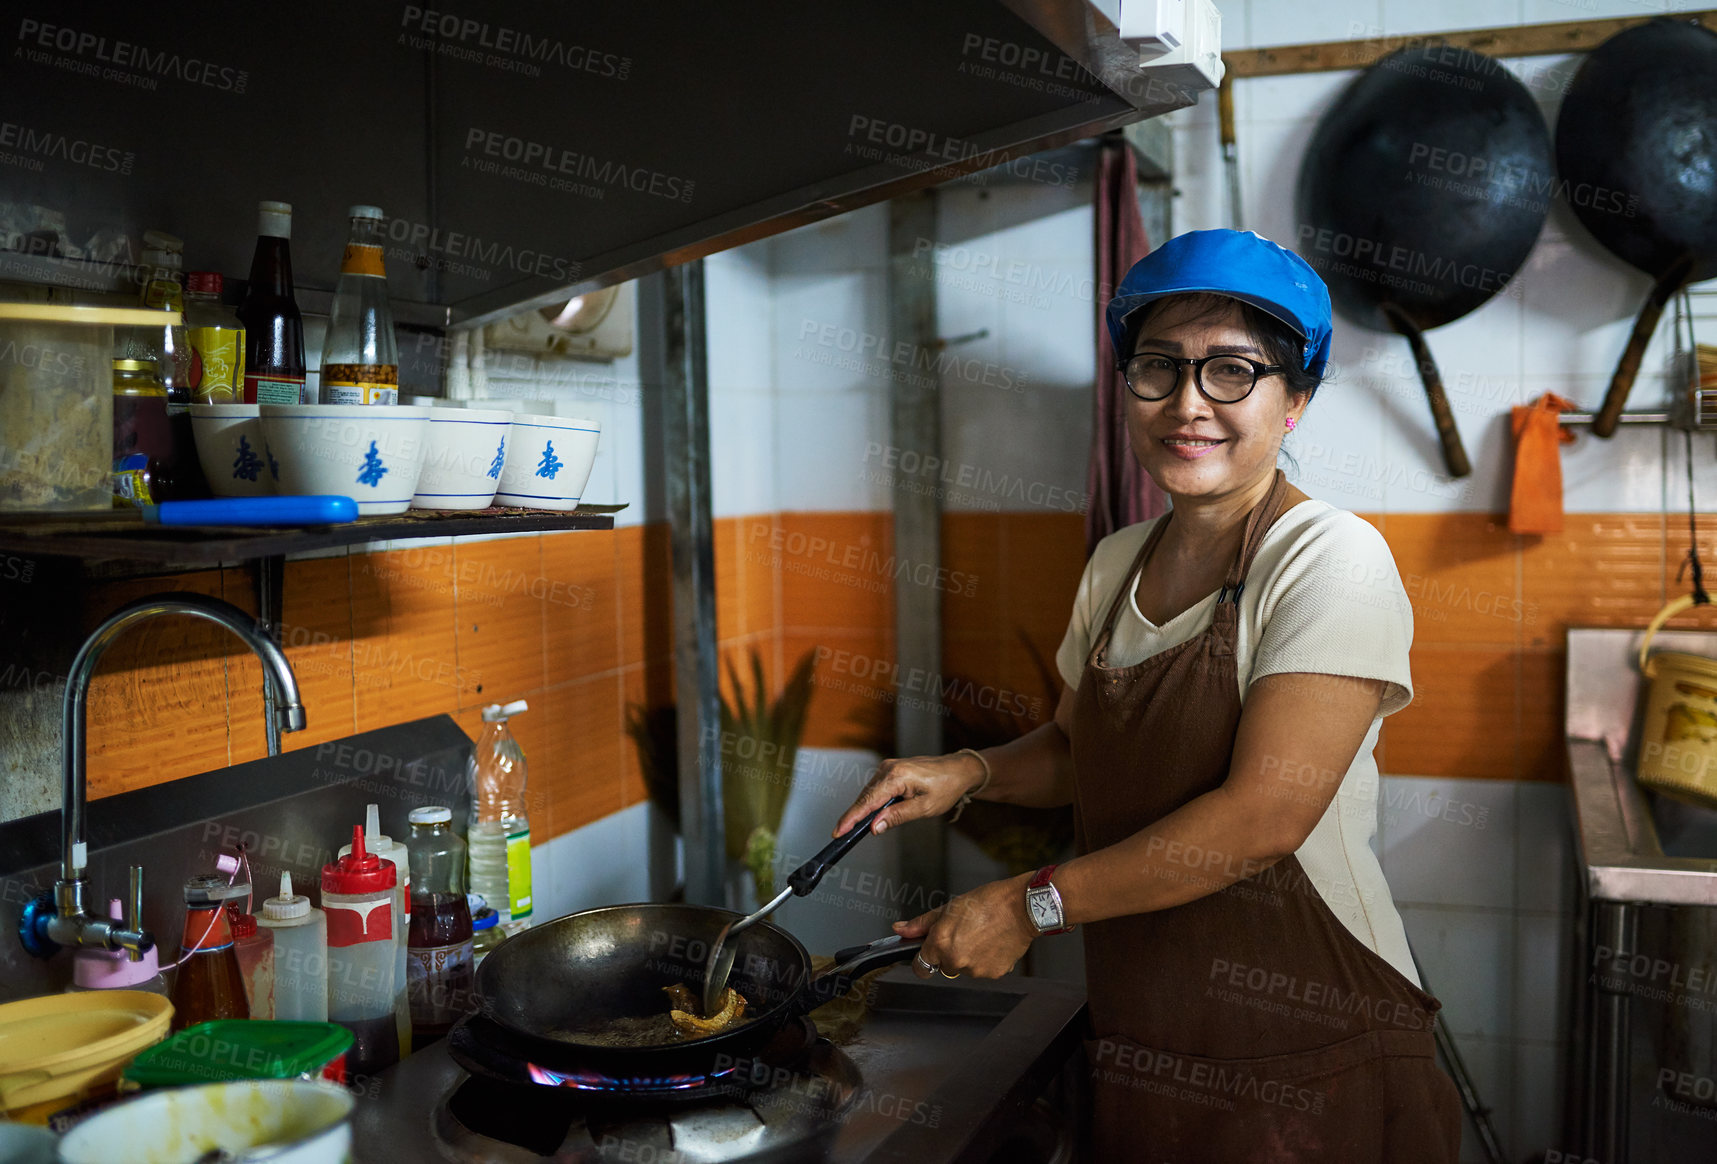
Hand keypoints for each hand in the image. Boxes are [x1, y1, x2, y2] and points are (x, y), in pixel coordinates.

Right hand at [833, 751, 986, 836]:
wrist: (958, 771)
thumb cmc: (945, 787)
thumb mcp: (924, 808)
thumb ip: (897, 817)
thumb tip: (875, 827)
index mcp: (897, 777)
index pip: (868, 802)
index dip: (851, 818)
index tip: (838, 831)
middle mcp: (888, 769)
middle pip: (864, 798)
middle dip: (853, 816)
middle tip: (841, 835)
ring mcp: (888, 768)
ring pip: (869, 794)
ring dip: (863, 810)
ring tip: (854, 828)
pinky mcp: (891, 770)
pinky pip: (875, 789)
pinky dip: (871, 802)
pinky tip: (871, 814)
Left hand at [895, 873, 1035, 979]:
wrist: (1021, 907)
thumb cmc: (988, 902)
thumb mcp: (949, 908)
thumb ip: (922, 924)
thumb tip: (901, 929)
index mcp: (941, 943)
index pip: (920, 967)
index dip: (921, 961)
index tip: (926, 956)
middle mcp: (956, 960)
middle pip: (944, 966)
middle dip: (950, 952)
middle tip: (964, 933)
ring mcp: (975, 970)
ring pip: (965, 968)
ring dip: (969, 956)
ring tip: (982, 934)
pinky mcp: (993, 974)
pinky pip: (983, 970)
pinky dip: (986, 960)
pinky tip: (993, 942)